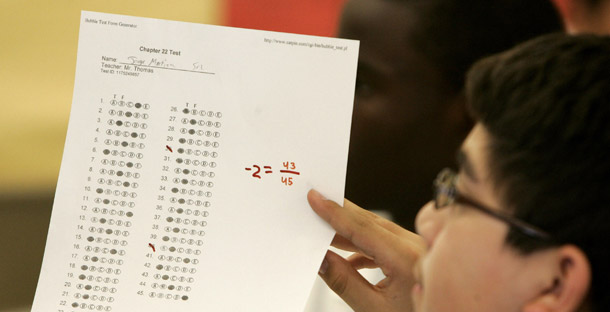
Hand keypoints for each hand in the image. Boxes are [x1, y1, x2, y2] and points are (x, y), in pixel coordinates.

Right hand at [308, 189, 425, 311]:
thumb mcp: (374, 310)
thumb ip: (345, 283)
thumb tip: (322, 260)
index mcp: (406, 258)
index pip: (362, 228)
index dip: (334, 212)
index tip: (316, 199)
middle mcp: (415, 247)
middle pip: (369, 222)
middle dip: (340, 212)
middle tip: (316, 201)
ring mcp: (417, 249)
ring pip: (376, 230)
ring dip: (349, 230)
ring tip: (323, 230)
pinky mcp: (415, 255)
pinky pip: (384, 243)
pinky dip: (363, 246)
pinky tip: (347, 257)